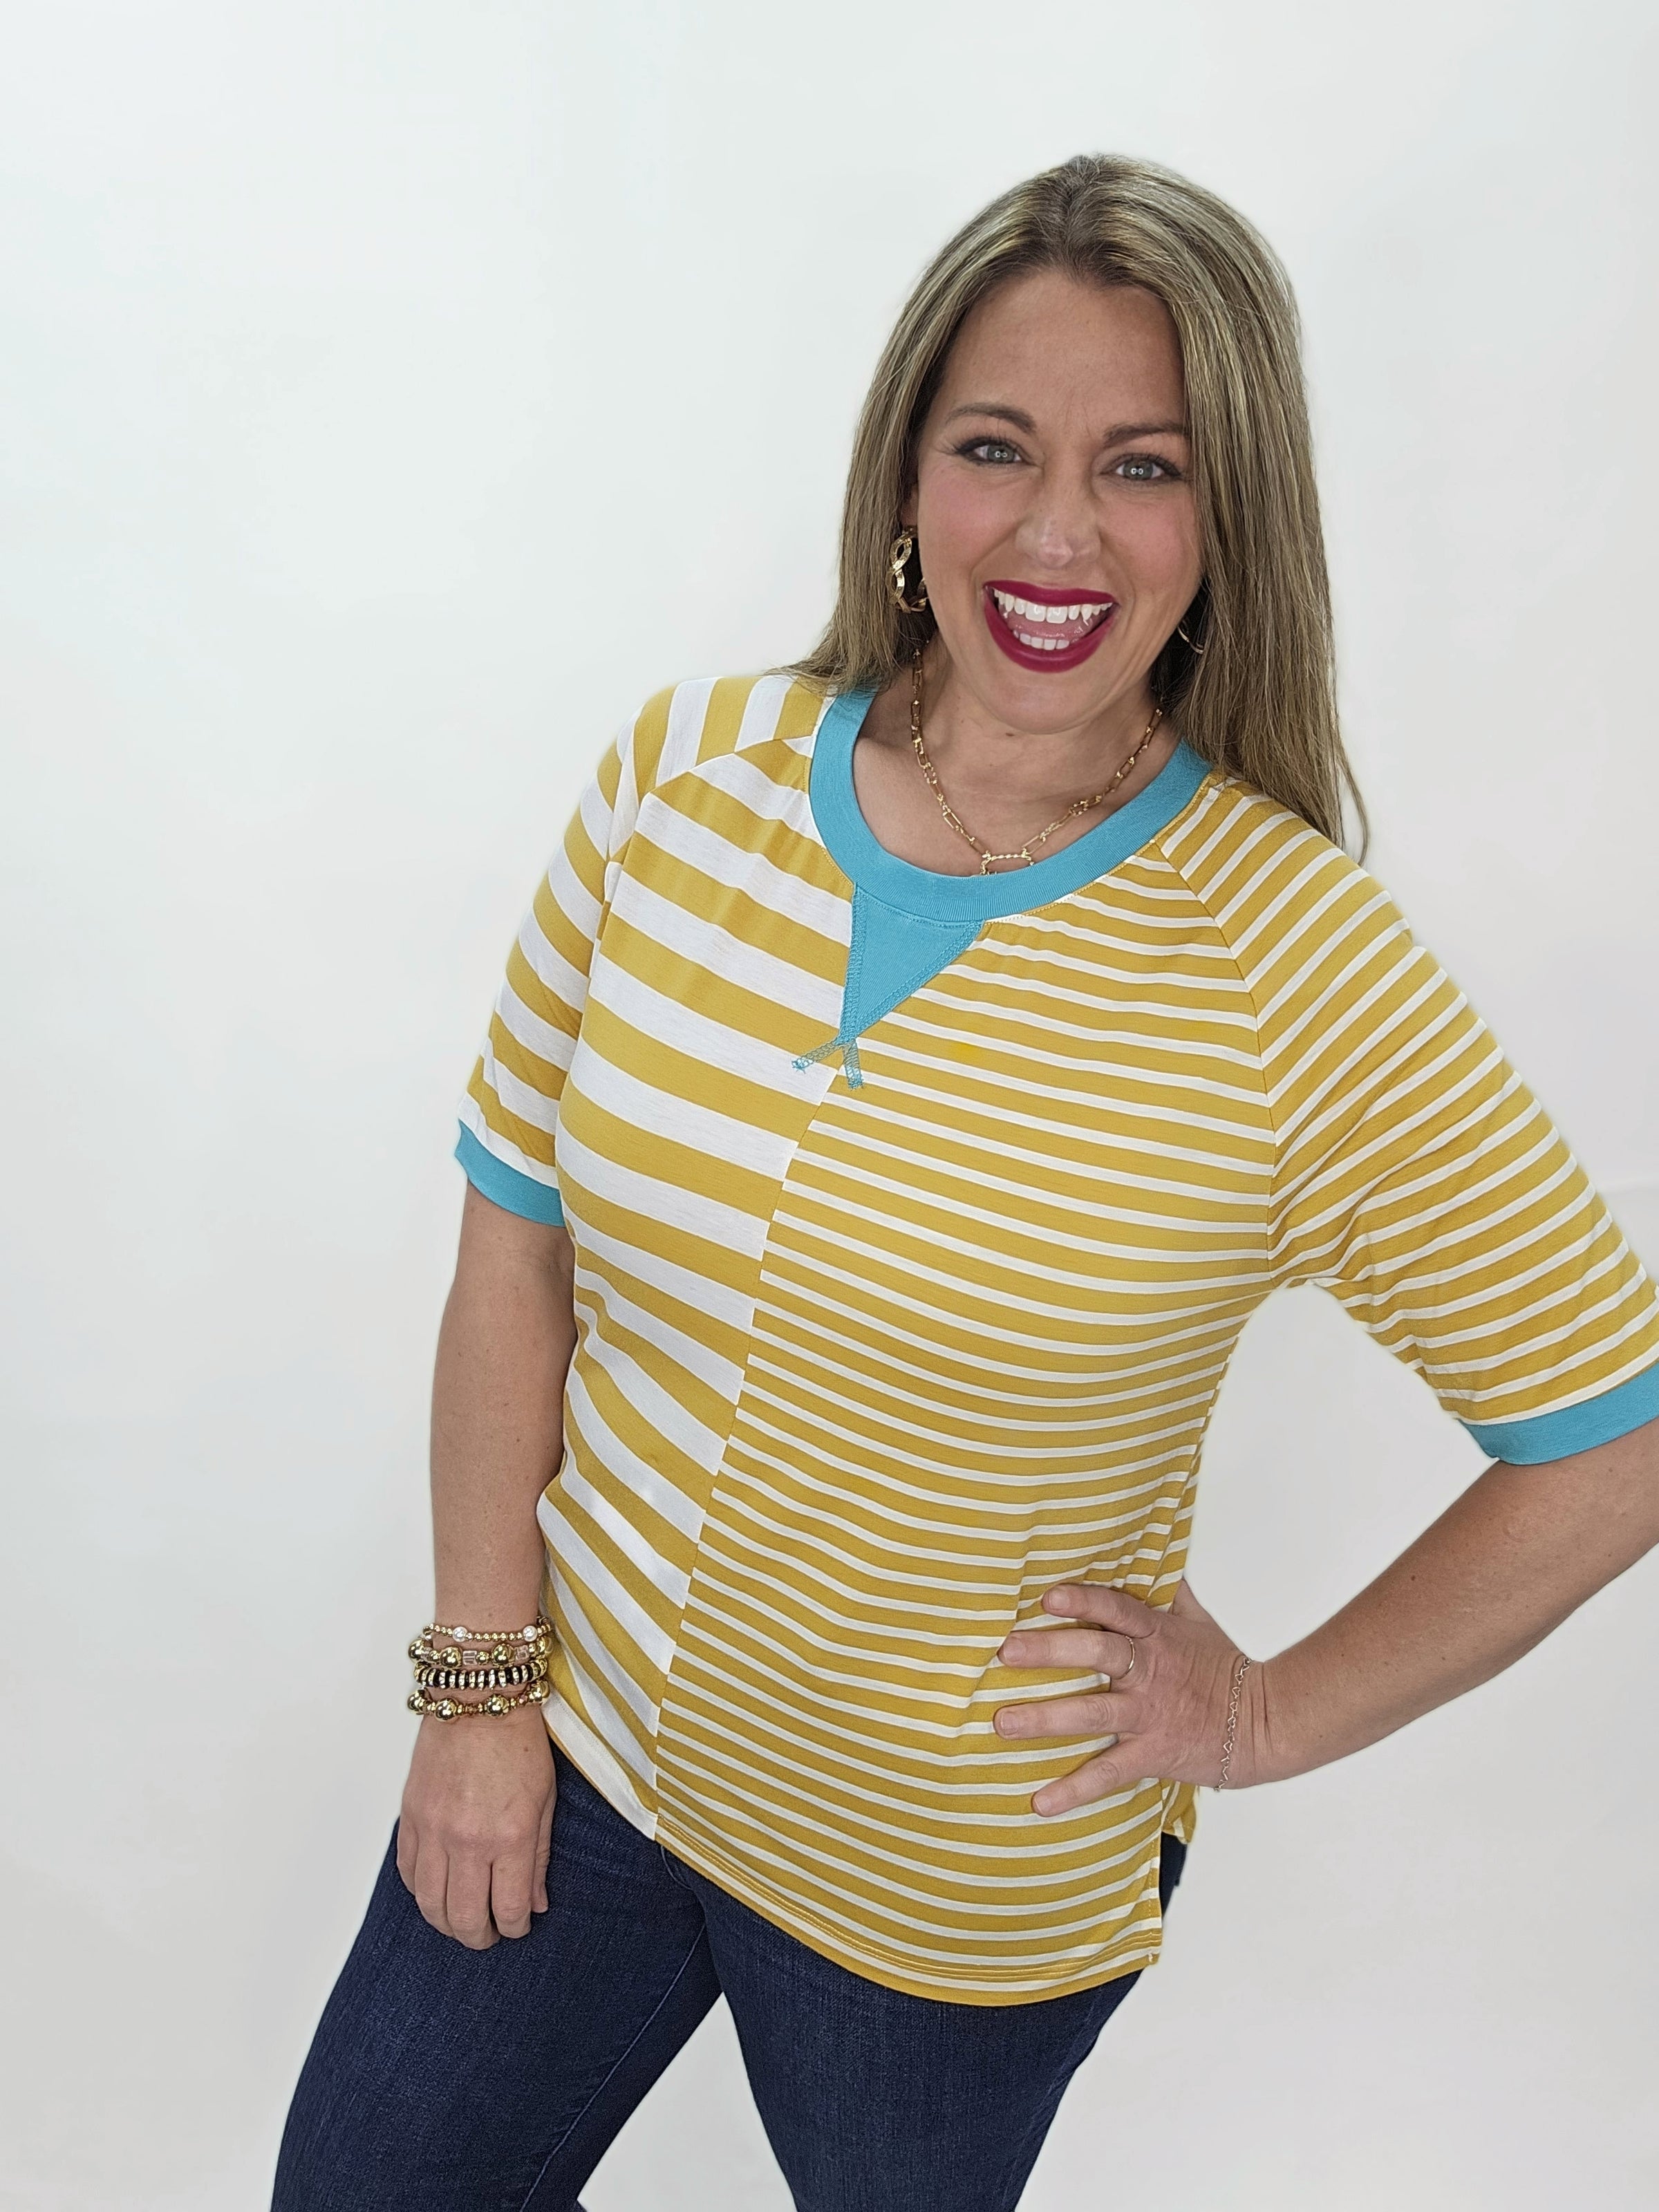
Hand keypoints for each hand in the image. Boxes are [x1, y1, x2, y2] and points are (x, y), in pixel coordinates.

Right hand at [396, 1704, 556, 1947]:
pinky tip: (434, 1891)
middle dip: (478, 1937)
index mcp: (510, 1836)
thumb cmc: (518, 1743)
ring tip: (460, 1922)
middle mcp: (468, 1840)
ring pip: (429, 1903)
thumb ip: (539, 1858)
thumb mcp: (546, 1801)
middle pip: (463, 1917)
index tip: (518, 1928)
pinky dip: (420, 1891)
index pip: (507, 1909)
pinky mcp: (411, 1817)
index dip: (514, 1929)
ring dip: (445, 1923)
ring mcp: (434, 1830)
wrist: (477, 1700)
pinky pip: (407, 1872)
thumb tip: (534, 1904)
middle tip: (487, 1936)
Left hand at [995, 1579, 1259, 1814]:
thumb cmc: (1224, 1667)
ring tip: (1002, 1722)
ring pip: (1093, 1715)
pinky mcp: (1152, 1755)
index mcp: (1158, 1635)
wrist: (1265, 1722)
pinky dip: (1074, 1790)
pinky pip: (1109, 1773)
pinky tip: (1039, 1802)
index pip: (1118, 1611)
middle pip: (1098, 1656)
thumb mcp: (1197, 1620)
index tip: (1048, 1596)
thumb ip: (1166, 1589)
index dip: (1085, 1602)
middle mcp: (1150, 1673)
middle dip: (1050, 1652)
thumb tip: (1149, 1547)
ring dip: (1045, 1719)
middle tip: (1005, 1651)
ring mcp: (1149, 1716)